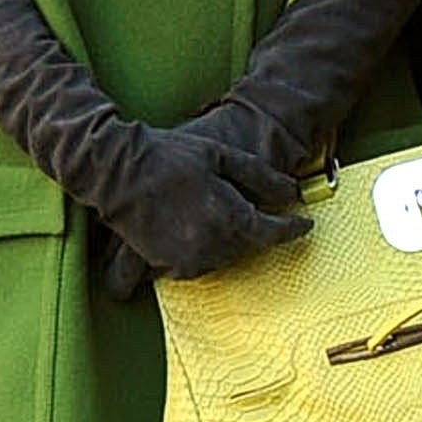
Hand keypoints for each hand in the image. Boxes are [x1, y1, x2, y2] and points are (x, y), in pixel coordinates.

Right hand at [101, 125, 310, 299]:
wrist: (116, 172)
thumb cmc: (169, 157)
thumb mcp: (220, 156)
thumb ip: (260, 177)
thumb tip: (292, 193)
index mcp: (229, 217)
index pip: (273, 232)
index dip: (293, 228)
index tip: (304, 225)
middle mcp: (212, 244)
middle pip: (249, 247)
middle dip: (257, 231)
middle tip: (254, 209)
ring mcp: (187, 258)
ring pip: (225, 258)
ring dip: (230, 241)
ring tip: (218, 216)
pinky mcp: (164, 264)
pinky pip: (197, 265)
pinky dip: (204, 251)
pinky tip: (197, 230)